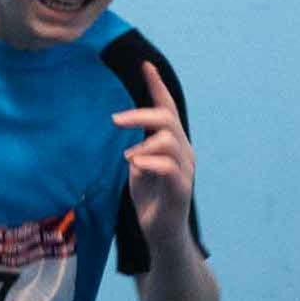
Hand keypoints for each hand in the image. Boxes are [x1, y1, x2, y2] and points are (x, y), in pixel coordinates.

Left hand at [115, 61, 196, 244]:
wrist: (162, 234)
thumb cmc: (151, 200)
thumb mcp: (138, 167)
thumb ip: (137, 146)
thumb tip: (127, 129)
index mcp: (172, 144)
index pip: (167, 109)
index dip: (158, 87)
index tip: (146, 66)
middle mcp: (183, 152)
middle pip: (168, 119)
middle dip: (142, 114)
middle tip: (115, 120)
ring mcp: (185, 170)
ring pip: (170, 140)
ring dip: (144, 143)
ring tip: (126, 156)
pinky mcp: (181, 189)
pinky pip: (170, 168)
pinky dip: (151, 163)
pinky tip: (135, 165)